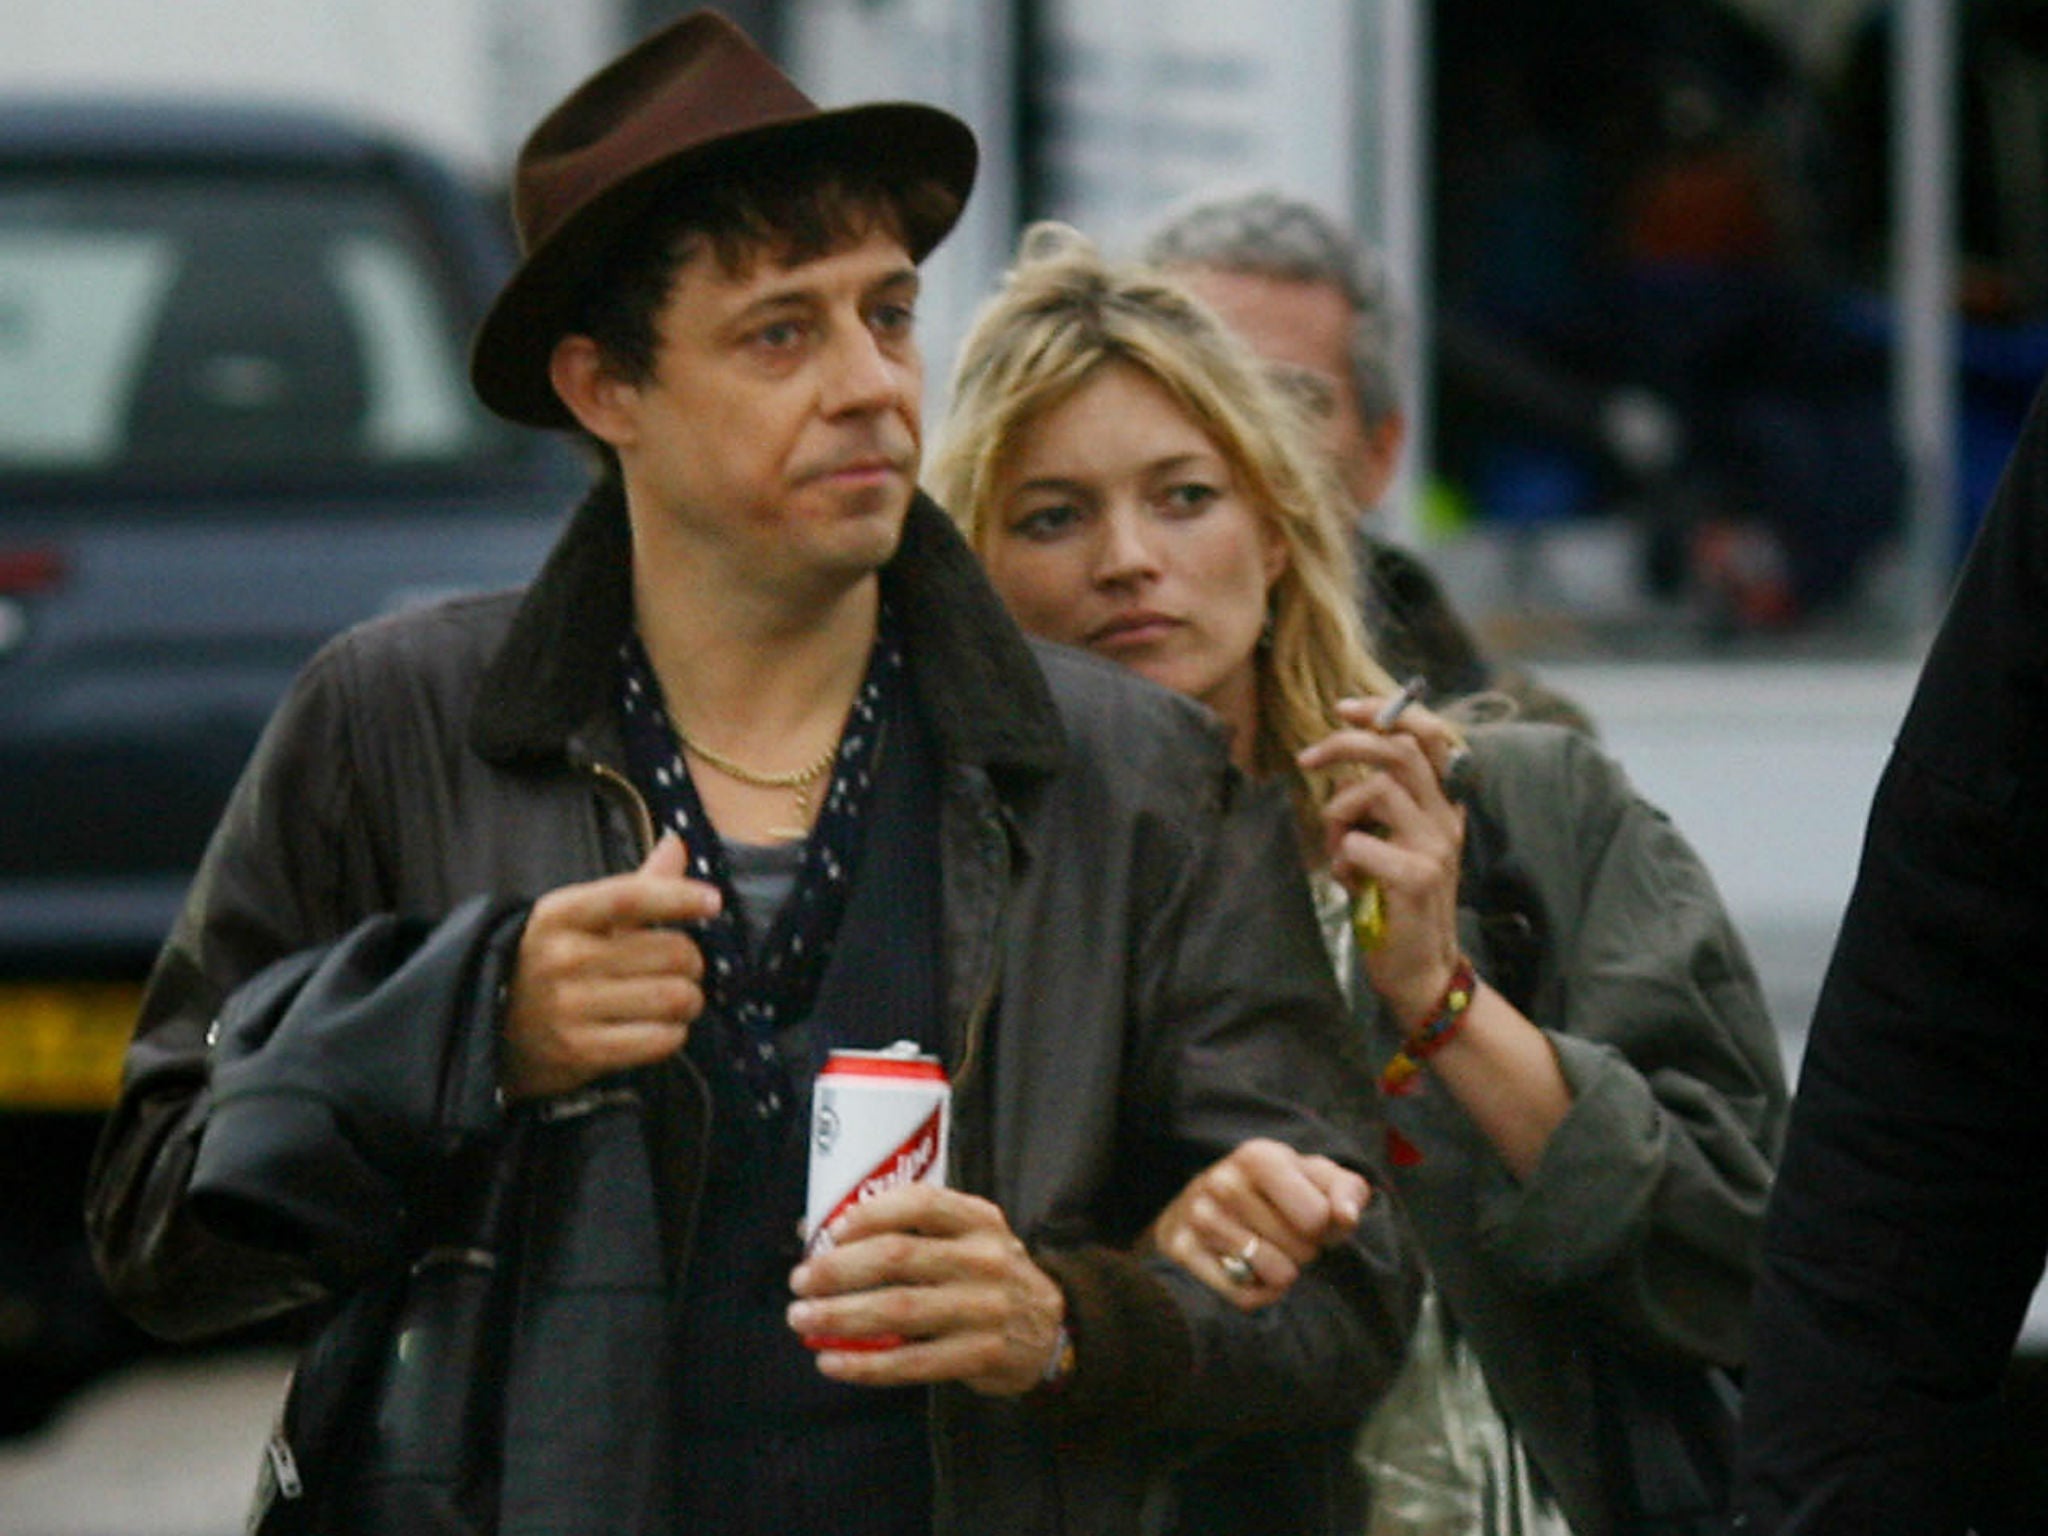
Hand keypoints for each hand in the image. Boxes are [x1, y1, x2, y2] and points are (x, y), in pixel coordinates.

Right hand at [501, 832, 720, 1100]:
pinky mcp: (580, 1051)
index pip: (630, 897)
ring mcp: (570, 1007)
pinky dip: (673, 1033)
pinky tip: (662, 1027)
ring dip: (689, 1000)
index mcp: (561, 914)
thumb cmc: (552, 960)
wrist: (491, 1023)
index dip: (679, 896)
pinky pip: (660, 1039)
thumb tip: (678, 845)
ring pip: (674, 997)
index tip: (713, 902)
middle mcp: (564, 958)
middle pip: (670, 952)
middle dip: (692, 961)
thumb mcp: (579, 917)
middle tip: (684, 968)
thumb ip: (636, 885)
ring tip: (678, 999)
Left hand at [787, 1183, 1065, 1397]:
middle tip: (800, 1283)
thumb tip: (817, 1233)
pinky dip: (865, 1364)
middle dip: (838, 1270)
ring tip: (803, 1320)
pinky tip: (831, 1363)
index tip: (831, 1231)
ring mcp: (984, 1309)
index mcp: (979, 1220)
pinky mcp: (980, 1355)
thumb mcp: (970, 1239)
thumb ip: (913, 1232)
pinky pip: (911, 1363)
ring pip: (898, 1310)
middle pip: (899, 1257)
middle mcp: (984, 1259)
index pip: (921, 1203)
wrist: (1053, 1329)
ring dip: (841, 1317)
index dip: (871, 1214)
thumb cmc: (987, 1277)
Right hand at [1144, 1138, 1368, 1310]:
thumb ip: (1347, 1191)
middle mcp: (1223, 1182)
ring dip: (1283, 1274)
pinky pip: (1246, 1297)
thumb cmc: (1274, 1192)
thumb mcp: (1314, 1178)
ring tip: (1267, 1251)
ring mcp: (1199, 1218)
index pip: (1319, 1218)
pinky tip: (1248, 1272)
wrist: (1201, 1204)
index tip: (1310, 1217)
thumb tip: (1346, 1217)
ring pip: (1277, 1276)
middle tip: (1284, 1235)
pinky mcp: (1181, 1253)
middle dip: (1304, 1251)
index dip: (1326, 1227)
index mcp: (1258, 1156)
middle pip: (1302, 1250)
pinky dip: (1258, 1294)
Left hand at [1298, 694, 1467, 1028]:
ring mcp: (1437, 847)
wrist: (1420, 969)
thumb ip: (1370, 803)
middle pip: (1400, 749)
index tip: (1344, 708)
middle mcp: (1445, 818)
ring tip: (1337, 847)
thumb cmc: (1392, 902)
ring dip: (1340, 811)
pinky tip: (1349, 880)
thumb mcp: (1384, 843)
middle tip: (1307, 758)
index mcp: (1439, 804)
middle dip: (1347, 744)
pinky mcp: (1420, 878)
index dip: (1387, 711)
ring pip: (1380, 790)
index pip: (1426, 735)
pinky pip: (1363, 845)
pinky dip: (1343, 856)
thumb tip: (1338, 765)